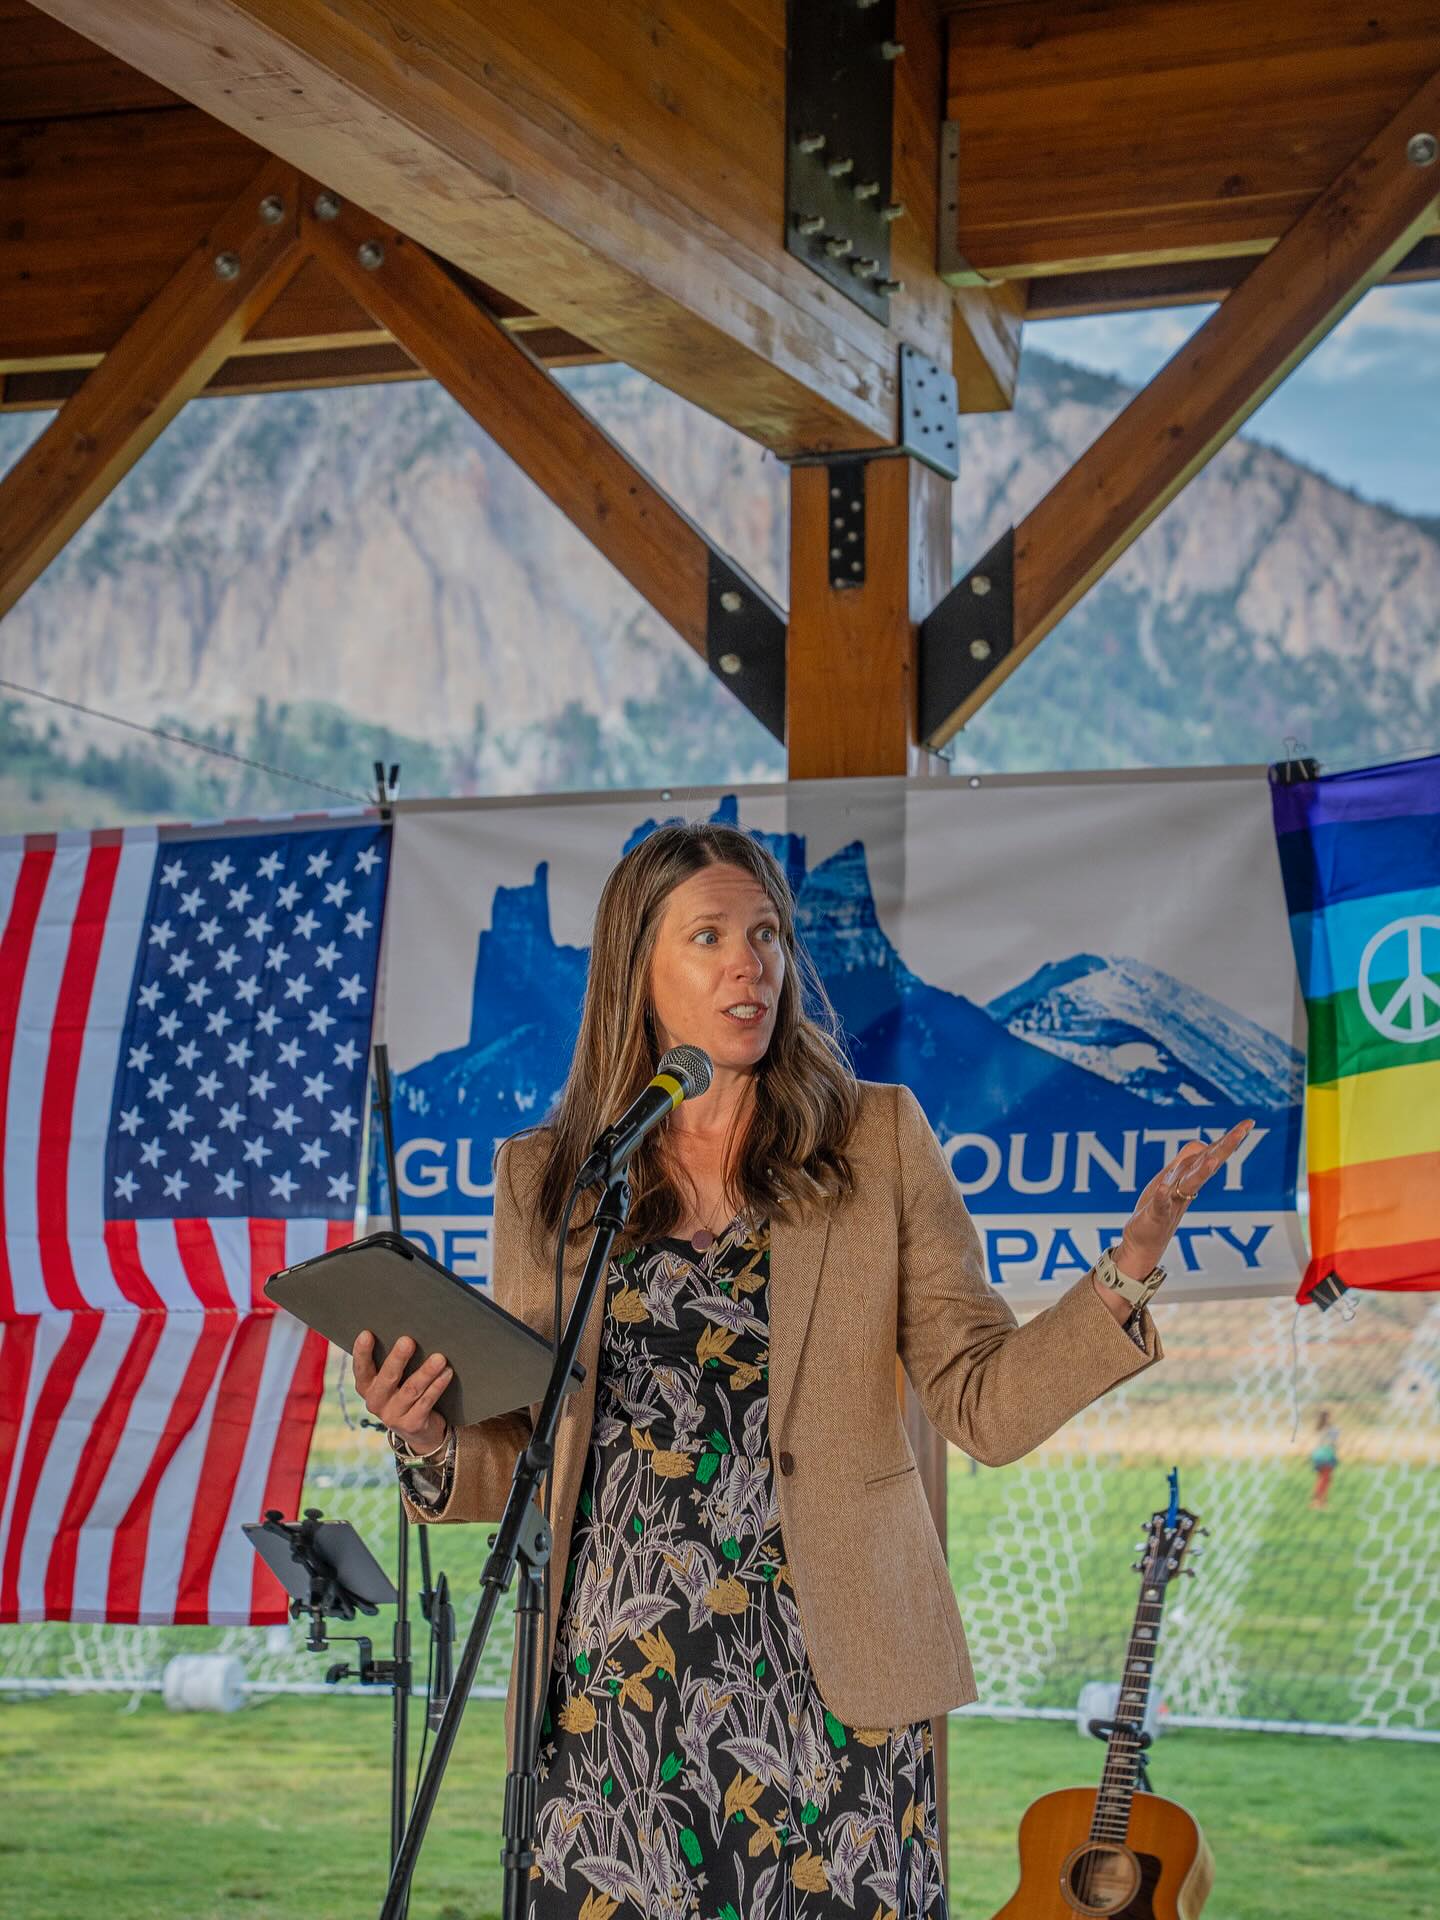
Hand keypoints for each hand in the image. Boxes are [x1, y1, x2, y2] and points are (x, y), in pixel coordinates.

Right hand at [352, 1329, 450, 1454]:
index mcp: (367, 1387)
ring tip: (439, 1358)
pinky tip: (447, 1373)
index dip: (362, 1352)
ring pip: (411, 1389)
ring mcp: (393, 1415)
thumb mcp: (392, 1380)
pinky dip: (437, 1386)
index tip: (367, 1334)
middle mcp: (376, 1402)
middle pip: (388, 1378)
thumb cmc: (404, 1391)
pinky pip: (426, 1402)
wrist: (418, 1430)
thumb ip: (393, 1361)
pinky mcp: (412, 1424)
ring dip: (426, 1372)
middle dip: (398, 1358)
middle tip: (408, 1341)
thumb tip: (407, 1333)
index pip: (361, 1369)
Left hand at [1115, 1118, 1256, 1276]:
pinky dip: (1162, 1197)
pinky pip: (1160, 1205)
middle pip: (1208, 1165)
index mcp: (1190, 1177)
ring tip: (1213, 1159)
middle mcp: (1186, 1188)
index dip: (1229, 1139)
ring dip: (1201, 1172)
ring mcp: (1172, 1202)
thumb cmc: (1160, 1206)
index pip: (1212, 1154)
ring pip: (1190, 1184)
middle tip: (1243, 1131)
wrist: (1144, 1241)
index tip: (1249, 1123)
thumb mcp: (1172, 1178)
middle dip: (1224, 1148)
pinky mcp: (1156, 1215)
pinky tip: (1162, 1189)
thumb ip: (1186, 1161)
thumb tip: (1201, 1143)